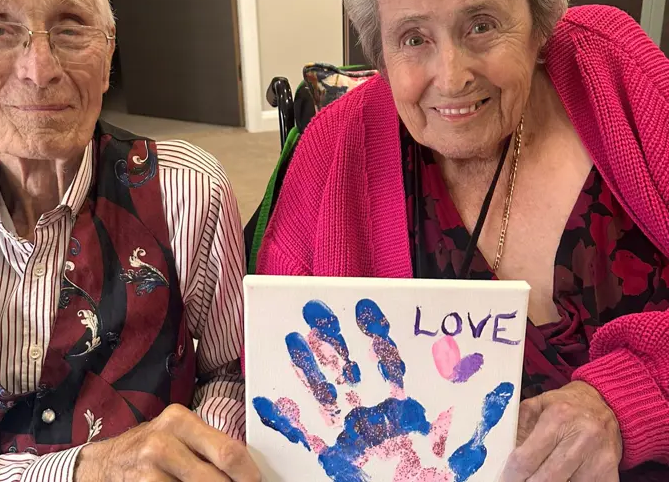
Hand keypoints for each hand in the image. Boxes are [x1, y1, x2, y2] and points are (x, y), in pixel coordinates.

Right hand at [75, 404, 260, 481]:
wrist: (106, 465)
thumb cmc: (150, 448)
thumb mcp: (177, 434)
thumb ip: (208, 444)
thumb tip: (246, 466)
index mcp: (179, 420)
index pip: (227, 451)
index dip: (247, 473)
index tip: (254, 480)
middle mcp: (163, 442)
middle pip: (216, 478)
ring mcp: (151, 471)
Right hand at [253, 299, 515, 480]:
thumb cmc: (434, 475)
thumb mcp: (465, 452)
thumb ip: (480, 421)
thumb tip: (501, 386)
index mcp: (397, 403)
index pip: (384, 360)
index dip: (375, 335)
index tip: (367, 307)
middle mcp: (367, 409)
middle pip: (347, 365)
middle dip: (332, 339)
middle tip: (316, 309)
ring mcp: (343, 428)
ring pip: (320, 388)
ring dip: (306, 365)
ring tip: (291, 336)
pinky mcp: (325, 452)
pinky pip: (300, 430)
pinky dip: (285, 414)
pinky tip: (269, 395)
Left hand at [500, 381, 621, 481]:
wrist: (605, 404)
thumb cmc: (564, 406)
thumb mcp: (535, 406)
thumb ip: (517, 429)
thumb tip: (500, 456)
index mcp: (558, 417)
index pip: (526, 458)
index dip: (511, 475)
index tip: (503, 479)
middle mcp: (581, 437)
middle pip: (546, 479)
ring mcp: (599, 458)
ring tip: (536, 477)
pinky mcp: (610, 473)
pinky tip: (560, 478)